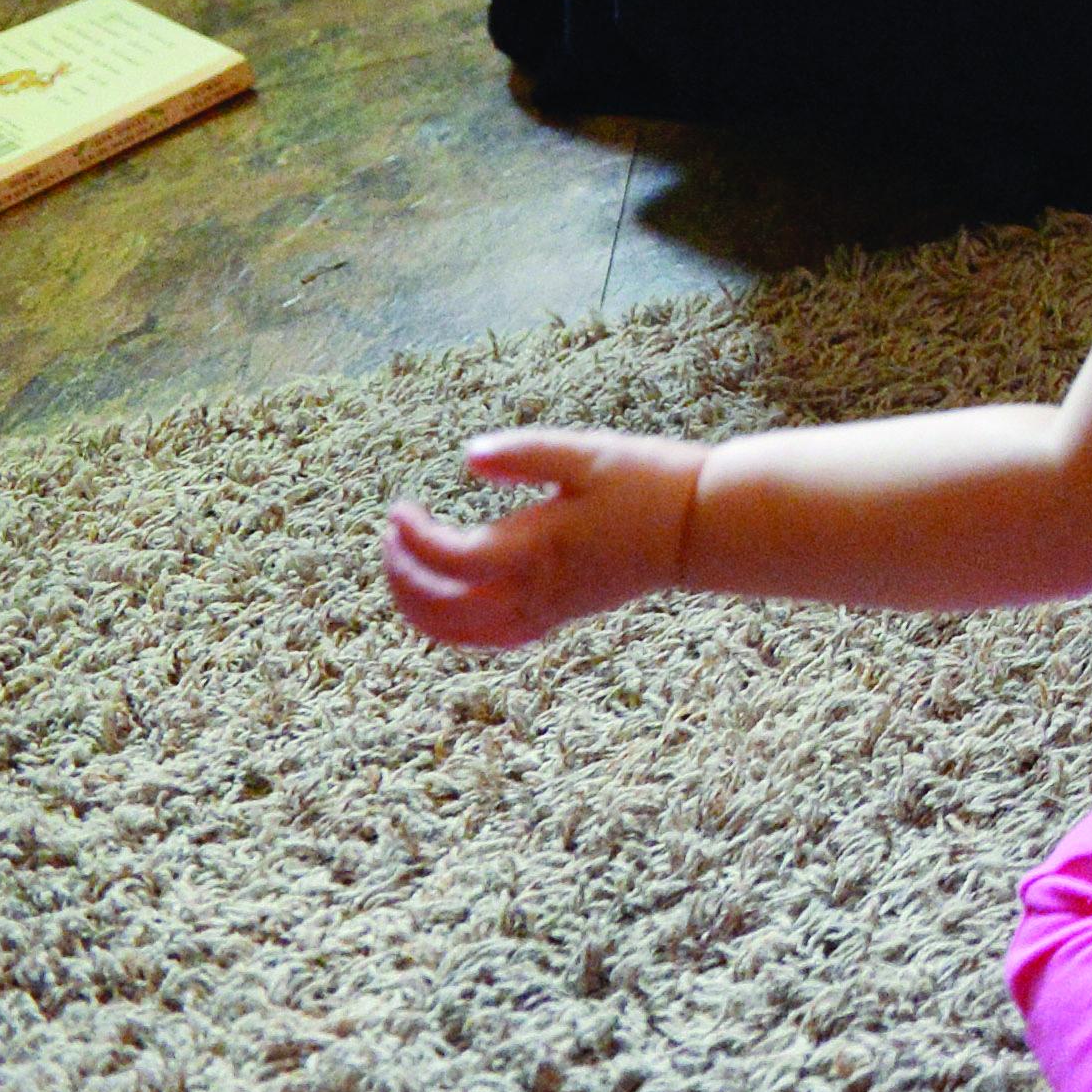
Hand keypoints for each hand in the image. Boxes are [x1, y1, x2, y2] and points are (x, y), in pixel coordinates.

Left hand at [380, 429, 702, 650]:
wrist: (698, 528)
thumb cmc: (648, 483)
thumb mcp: (588, 454)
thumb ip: (525, 453)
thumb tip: (467, 458)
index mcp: (535, 549)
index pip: (448, 559)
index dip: (411, 537)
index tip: (399, 508)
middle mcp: (533, 590)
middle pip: (440, 608)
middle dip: (401, 577)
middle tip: (392, 536)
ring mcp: (544, 610)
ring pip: (459, 632)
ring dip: (419, 608)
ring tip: (405, 570)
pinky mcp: (558, 616)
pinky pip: (489, 638)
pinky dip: (455, 628)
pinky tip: (448, 602)